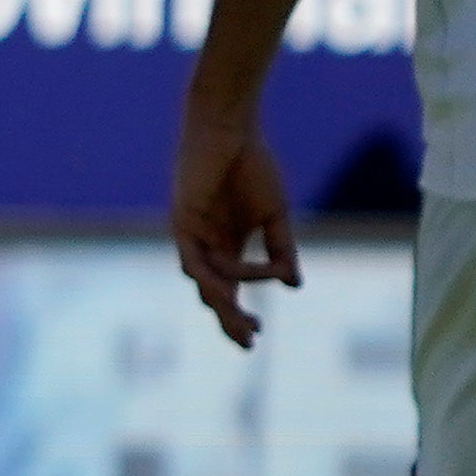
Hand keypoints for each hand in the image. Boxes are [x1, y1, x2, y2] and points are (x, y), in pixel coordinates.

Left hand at [167, 98, 300, 347]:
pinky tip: (237, 280)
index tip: (258, 337)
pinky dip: (223, 269)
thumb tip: (294, 286)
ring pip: (205, 281)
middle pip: (213, 294)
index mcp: (227, 246)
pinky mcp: (182, 223)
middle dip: (229, 320)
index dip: (239, 314)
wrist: (230, 129)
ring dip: (225, 303)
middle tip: (248, 345)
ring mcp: (192, 236)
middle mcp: (206, 246)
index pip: (230, 289)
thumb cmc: (251, 166)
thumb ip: (281, 249)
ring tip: (245, 324)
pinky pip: (197, 258)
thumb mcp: (274, 215)